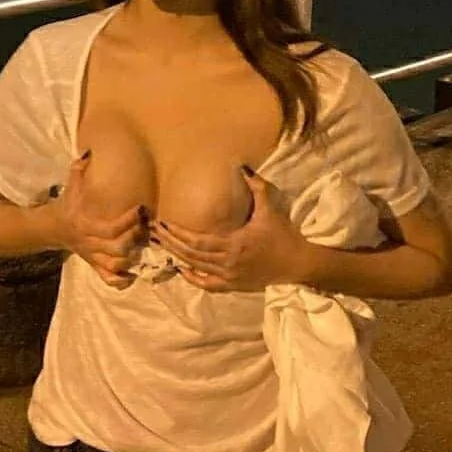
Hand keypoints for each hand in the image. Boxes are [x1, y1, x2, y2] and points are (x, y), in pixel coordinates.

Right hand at [51, 151, 147, 289]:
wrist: (52, 228)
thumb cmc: (68, 203)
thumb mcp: (72, 184)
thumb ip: (80, 168)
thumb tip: (89, 151)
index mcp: (85, 224)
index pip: (110, 227)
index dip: (127, 221)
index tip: (141, 209)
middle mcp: (89, 243)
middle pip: (116, 248)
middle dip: (134, 238)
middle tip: (147, 227)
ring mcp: (92, 256)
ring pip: (114, 264)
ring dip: (131, 258)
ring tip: (144, 246)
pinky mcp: (94, 265)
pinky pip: (107, 279)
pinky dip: (120, 281)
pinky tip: (132, 276)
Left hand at [151, 169, 308, 292]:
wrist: (298, 264)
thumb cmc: (283, 235)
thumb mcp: (270, 208)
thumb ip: (256, 187)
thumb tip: (242, 166)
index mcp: (234, 244)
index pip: (197, 240)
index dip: (177, 233)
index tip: (162, 224)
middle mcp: (228, 263)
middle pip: (191, 255)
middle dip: (170, 243)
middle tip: (153, 232)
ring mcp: (230, 277)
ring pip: (196, 269)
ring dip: (177, 257)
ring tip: (161, 246)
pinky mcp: (234, 286)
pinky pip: (208, 285)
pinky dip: (193, 278)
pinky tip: (182, 270)